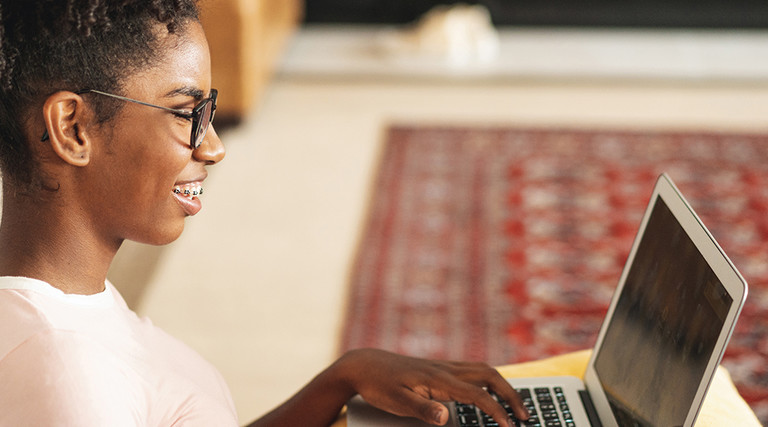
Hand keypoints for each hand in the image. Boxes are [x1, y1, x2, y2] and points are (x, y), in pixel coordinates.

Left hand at [335, 349, 528, 426]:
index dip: (497, 411)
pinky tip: (490, 391)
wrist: (364, 364)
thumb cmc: (379, 385)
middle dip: (511, 394)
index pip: (477, 394)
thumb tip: (445, 417)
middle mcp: (445, 369)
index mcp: (438, 379)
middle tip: (525, 415)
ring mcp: (443, 366)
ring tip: (515, 405)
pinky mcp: (439, 367)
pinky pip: (472, 369)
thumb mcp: (396, 402)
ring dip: (503, 385)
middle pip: (489, 375)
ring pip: (483, 370)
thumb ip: (422, 410)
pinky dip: (489, 380)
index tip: (510, 426)